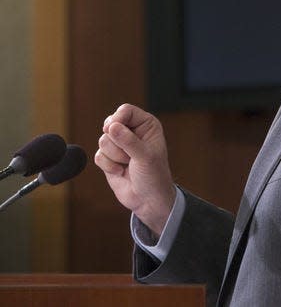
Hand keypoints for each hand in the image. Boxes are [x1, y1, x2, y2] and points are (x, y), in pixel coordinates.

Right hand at [94, 103, 175, 234]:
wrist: (148, 199)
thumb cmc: (154, 176)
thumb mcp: (145, 157)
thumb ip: (128, 141)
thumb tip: (111, 126)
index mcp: (146, 125)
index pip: (126, 111)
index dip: (118, 119)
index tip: (114, 129)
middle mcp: (132, 131)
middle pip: (110, 124)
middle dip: (116, 142)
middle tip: (130, 154)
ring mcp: (119, 144)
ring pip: (102, 141)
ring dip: (114, 156)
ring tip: (128, 164)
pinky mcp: (109, 157)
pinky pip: (98, 155)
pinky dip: (107, 165)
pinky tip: (120, 172)